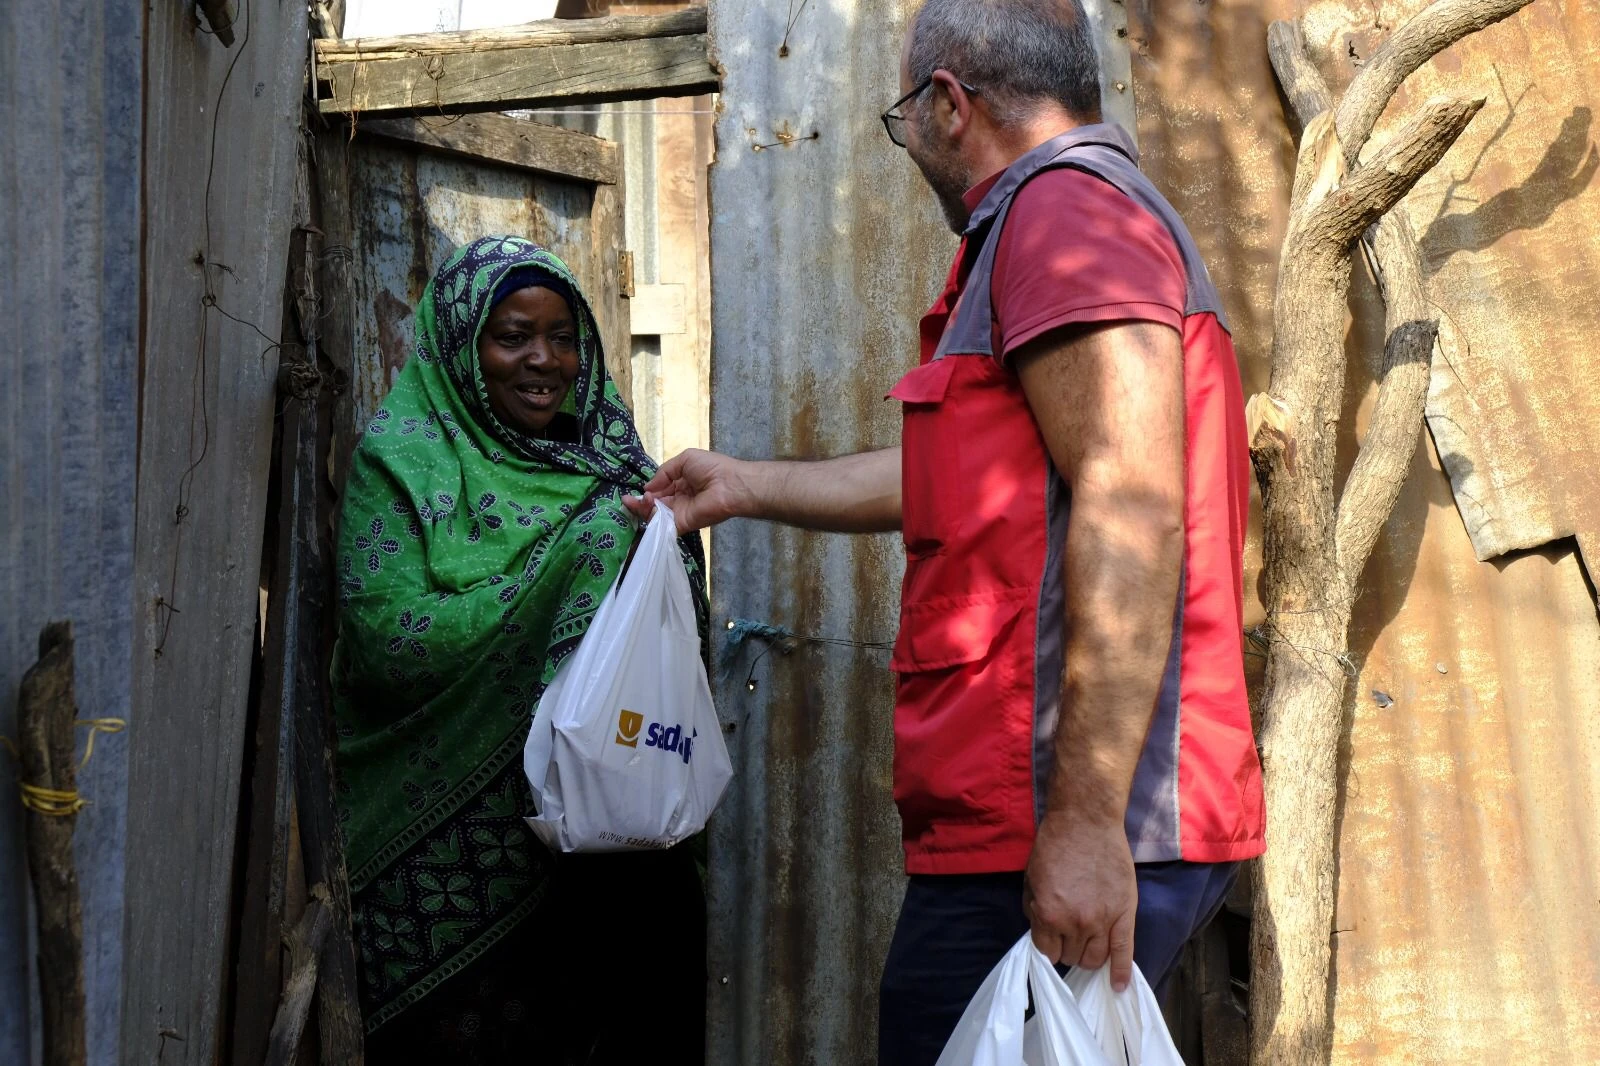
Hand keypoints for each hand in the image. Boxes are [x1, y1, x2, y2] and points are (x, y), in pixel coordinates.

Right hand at [624, 449, 754, 533]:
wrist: (729, 484)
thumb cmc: (711, 468)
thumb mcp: (685, 459)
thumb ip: (664, 472)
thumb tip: (648, 487)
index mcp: (681, 483)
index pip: (658, 490)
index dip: (646, 491)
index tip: (632, 491)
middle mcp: (678, 499)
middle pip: (654, 504)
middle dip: (639, 502)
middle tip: (627, 500)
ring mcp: (679, 513)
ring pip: (655, 514)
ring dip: (642, 508)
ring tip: (638, 500)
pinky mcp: (681, 524)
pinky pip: (662, 525)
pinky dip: (650, 518)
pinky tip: (645, 505)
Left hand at [1023, 812, 1137, 989]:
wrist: (1086, 821)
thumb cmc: (1054, 845)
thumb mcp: (1031, 879)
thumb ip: (1035, 911)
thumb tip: (1042, 934)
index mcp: (1049, 914)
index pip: (1046, 953)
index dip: (1048, 947)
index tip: (1051, 940)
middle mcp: (1075, 923)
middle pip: (1071, 958)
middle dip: (1067, 949)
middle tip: (1069, 935)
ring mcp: (1102, 921)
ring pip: (1095, 959)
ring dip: (1088, 956)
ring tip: (1087, 944)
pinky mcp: (1125, 915)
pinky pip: (1125, 953)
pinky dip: (1121, 973)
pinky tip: (1118, 986)